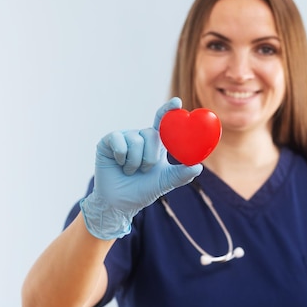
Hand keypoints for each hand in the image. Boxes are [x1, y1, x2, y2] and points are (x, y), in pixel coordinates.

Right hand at [80, 97, 202, 239]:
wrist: (119, 203)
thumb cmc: (143, 191)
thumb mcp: (165, 182)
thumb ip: (181, 174)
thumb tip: (198, 167)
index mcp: (155, 143)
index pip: (163, 122)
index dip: (169, 110)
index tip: (177, 103)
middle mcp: (140, 136)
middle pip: (151, 133)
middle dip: (150, 156)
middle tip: (144, 170)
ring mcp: (124, 137)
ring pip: (135, 139)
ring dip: (135, 161)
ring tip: (130, 171)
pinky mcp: (108, 141)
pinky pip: (119, 141)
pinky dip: (122, 156)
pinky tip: (119, 164)